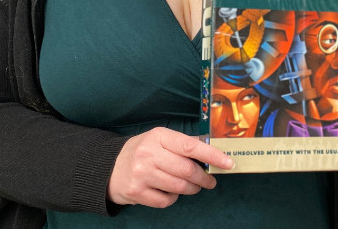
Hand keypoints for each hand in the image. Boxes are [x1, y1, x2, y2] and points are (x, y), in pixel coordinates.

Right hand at [108, 127, 233, 207]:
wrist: (109, 167)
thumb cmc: (143, 151)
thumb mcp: (161, 139)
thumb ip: (184, 143)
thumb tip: (212, 148)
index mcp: (159, 136)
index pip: (191, 146)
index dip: (212, 155)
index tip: (228, 163)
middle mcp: (149, 154)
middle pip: (187, 170)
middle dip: (204, 178)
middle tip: (210, 181)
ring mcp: (141, 174)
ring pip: (179, 187)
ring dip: (192, 189)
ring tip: (193, 186)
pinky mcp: (136, 193)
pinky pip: (166, 200)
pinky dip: (174, 198)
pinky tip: (171, 191)